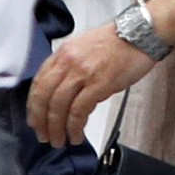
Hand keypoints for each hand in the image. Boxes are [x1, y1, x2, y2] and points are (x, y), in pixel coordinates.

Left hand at [30, 24, 153, 147]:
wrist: (141, 33)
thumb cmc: (120, 41)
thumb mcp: (85, 47)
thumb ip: (71, 67)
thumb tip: (67, 92)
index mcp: (63, 53)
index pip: (38, 83)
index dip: (33, 106)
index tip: (35, 120)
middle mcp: (68, 62)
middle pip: (43, 97)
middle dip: (40, 121)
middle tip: (43, 135)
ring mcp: (82, 73)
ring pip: (58, 107)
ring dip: (56, 128)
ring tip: (59, 141)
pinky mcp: (99, 84)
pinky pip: (78, 111)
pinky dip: (74, 127)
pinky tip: (76, 135)